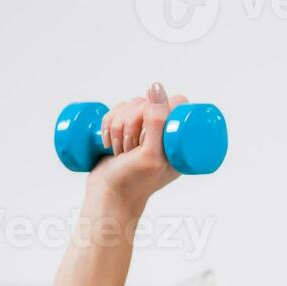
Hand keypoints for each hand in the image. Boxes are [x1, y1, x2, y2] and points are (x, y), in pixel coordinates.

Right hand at [84, 81, 190, 214]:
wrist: (107, 199)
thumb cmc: (132, 182)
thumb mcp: (150, 154)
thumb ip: (157, 122)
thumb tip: (156, 87)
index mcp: (180, 141)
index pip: (175, 104)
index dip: (157, 110)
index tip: (146, 134)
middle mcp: (164, 136)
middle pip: (148, 102)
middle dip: (131, 122)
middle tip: (130, 149)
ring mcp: (143, 134)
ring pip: (130, 105)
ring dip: (117, 125)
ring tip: (119, 151)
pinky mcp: (124, 133)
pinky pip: (115, 111)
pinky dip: (106, 123)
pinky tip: (107, 142)